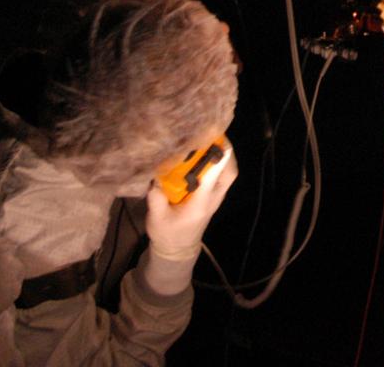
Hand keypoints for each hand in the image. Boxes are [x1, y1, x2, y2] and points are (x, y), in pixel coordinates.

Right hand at [146, 144, 238, 260]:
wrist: (177, 250)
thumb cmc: (168, 234)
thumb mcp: (156, 218)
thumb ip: (156, 196)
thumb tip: (154, 174)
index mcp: (201, 203)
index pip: (213, 177)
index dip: (215, 157)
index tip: (210, 139)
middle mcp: (213, 198)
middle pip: (229, 172)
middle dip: (225, 152)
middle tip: (212, 134)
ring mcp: (216, 197)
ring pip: (228, 173)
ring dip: (223, 156)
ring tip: (209, 139)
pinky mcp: (213, 196)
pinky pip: (222, 175)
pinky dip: (219, 162)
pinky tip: (205, 152)